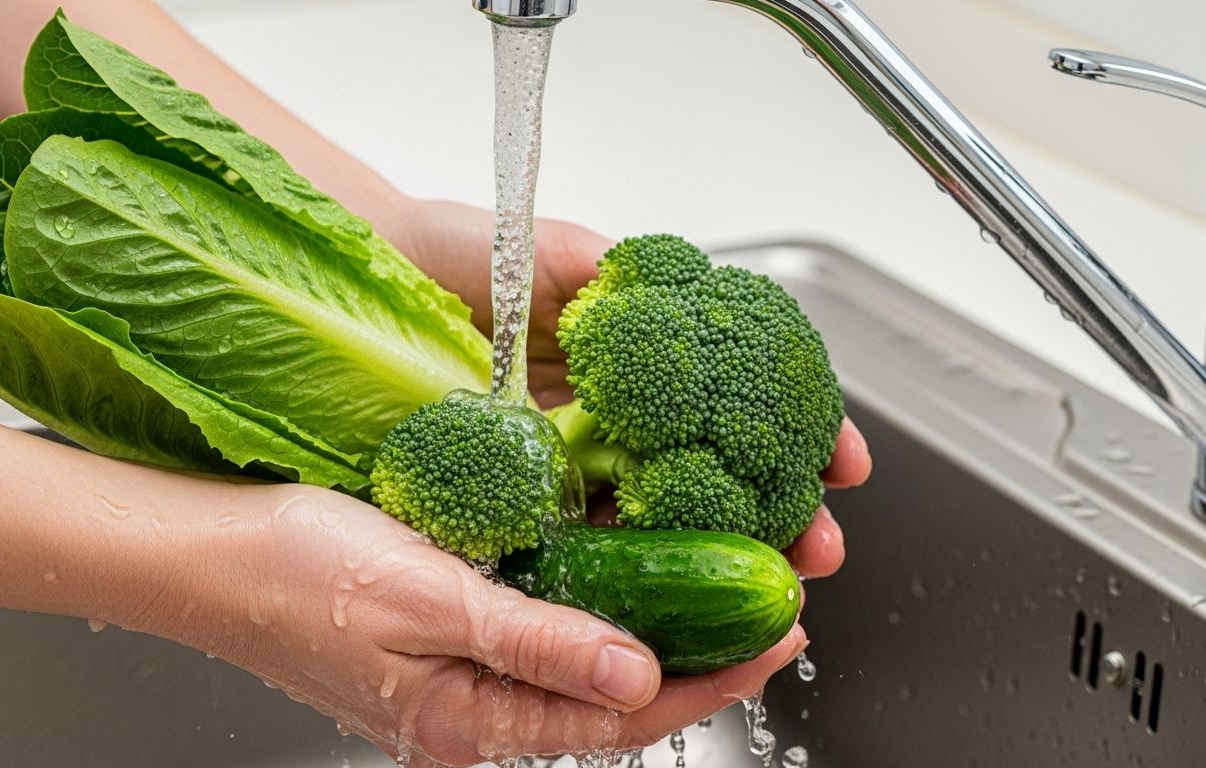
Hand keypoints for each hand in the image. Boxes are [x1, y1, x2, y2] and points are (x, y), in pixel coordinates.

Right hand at [134, 483, 808, 765]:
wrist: (203, 550)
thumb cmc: (290, 573)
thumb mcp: (423, 602)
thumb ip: (536, 642)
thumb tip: (640, 675)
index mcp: (472, 718)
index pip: (623, 713)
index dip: (711, 677)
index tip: (778, 636)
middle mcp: (475, 704)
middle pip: (616, 694)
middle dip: (702, 654)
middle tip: (774, 608)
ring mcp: (461, 670)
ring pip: (588, 660)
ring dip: (659, 626)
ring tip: (723, 588)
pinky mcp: (446, 628)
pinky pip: (547, 627)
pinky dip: (602, 602)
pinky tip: (628, 569)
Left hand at [383, 198, 872, 580]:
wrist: (359, 286)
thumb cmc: (446, 256)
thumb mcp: (547, 251)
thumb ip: (615, 270)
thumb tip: (683, 286)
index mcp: (629, 365)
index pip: (735, 408)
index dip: (799, 435)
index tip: (846, 461)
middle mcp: (606, 423)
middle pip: (712, 481)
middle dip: (780, 517)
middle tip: (822, 545)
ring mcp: (563, 467)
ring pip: (658, 527)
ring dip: (722, 560)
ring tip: (776, 585)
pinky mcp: (513, 503)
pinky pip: (578, 548)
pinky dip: (631, 575)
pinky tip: (675, 595)